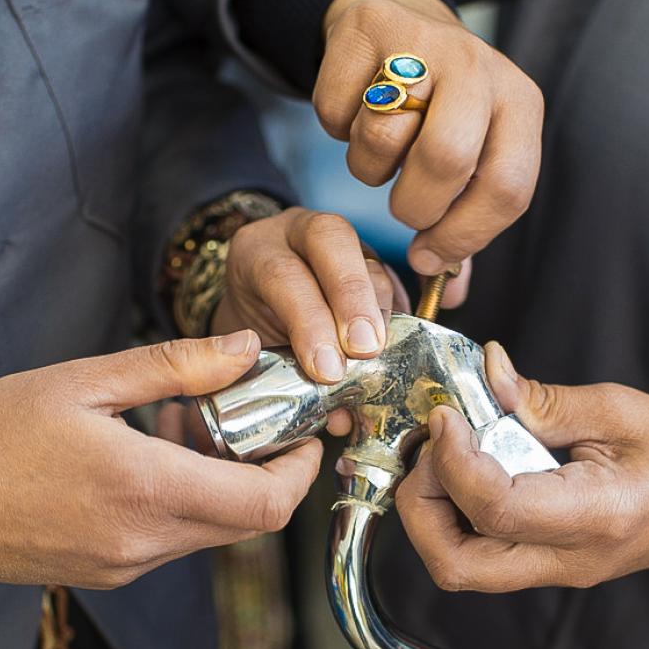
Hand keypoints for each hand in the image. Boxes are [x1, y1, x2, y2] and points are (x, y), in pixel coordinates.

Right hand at [0, 332, 321, 588]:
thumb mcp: (85, 380)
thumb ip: (175, 365)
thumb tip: (245, 346)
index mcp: (146, 489)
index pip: (264, 505)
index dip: (300, 474)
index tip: (304, 437)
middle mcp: (144, 542)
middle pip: (247, 524)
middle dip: (266, 475)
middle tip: (252, 423)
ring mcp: (125, 566)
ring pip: (210, 533)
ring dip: (221, 488)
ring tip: (187, 431)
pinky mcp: (106, 574)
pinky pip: (171, 544)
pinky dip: (183, 505)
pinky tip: (150, 462)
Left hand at [212, 207, 408, 384]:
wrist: (258, 309)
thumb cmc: (252, 334)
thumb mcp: (251, 348)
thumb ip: (282, 372)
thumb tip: (338, 416)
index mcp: (256, 250)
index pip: (282, 274)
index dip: (309, 321)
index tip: (328, 369)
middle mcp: (296, 232)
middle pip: (331, 239)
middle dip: (353, 297)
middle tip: (367, 349)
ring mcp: (337, 241)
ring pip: (368, 260)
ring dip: (379, 311)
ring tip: (381, 354)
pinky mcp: (369, 258)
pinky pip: (391, 279)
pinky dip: (396, 314)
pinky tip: (396, 345)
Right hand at [316, 0, 543, 299]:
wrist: (400, 23)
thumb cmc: (439, 112)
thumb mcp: (473, 159)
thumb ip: (465, 224)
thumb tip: (449, 295)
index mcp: (519, 104)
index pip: (508, 187)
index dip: (465, 235)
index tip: (429, 255)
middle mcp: (479, 65)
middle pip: (447, 158)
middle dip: (415, 206)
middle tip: (405, 209)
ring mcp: (422, 39)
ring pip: (382, 137)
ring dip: (370, 168)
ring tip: (383, 153)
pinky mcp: (367, 26)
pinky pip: (335, 111)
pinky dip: (336, 130)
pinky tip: (355, 115)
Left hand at [398, 343, 648, 592]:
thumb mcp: (622, 410)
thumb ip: (544, 399)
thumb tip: (486, 373)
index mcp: (595, 517)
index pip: (496, 508)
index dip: (454, 461)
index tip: (447, 416)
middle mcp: (567, 558)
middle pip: (455, 563)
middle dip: (421, 504)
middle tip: (435, 446)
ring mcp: (552, 570)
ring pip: (458, 565)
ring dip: (432, 511)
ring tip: (448, 453)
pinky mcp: (542, 564)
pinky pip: (476, 553)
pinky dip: (452, 513)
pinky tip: (466, 466)